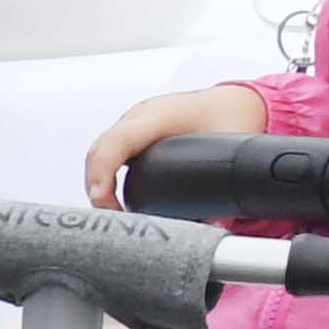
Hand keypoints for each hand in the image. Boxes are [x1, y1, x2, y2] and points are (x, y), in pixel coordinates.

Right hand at [82, 79, 266, 208]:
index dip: (103, 171)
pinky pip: (108, 152)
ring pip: (100, 152)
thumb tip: (213, 228)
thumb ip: (223, 189)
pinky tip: (110, 199)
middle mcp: (141, 116)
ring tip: (111, 214)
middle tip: (112, 219)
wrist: (232, 100)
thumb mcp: (231, 150)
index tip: (102, 200)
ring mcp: (133, 122)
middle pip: (101, 150)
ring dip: (97, 182)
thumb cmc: (231, 119)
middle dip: (97, 186)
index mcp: (162, 114)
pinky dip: (103, 175)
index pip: (119, 141)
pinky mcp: (132, 133)